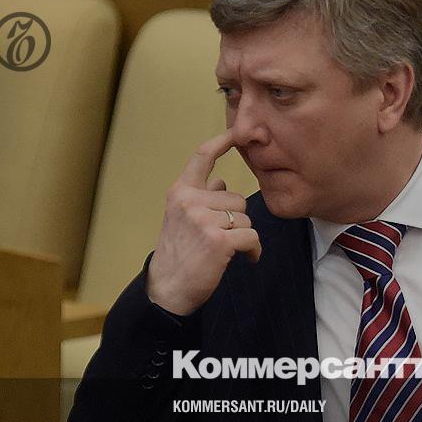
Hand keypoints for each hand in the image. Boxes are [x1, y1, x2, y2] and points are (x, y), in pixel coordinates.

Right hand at [146, 130, 260, 315]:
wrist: (168, 290)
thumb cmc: (179, 254)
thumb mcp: (181, 219)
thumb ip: (201, 197)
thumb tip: (221, 181)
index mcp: (180, 192)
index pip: (202, 157)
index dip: (222, 142)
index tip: (236, 131)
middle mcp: (190, 201)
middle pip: (237, 199)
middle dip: (236, 219)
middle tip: (219, 238)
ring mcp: (203, 220)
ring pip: (246, 219)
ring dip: (244, 236)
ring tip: (226, 250)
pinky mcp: (218, 240)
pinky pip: (252, 237)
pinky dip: (253, 250)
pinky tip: (245, 259)